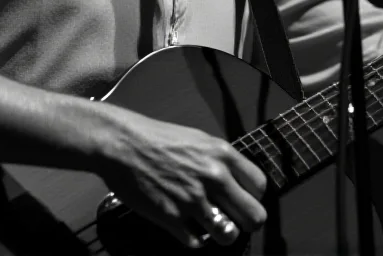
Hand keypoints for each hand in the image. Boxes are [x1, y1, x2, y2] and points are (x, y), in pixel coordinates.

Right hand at [96, 106, 267, 248]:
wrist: (121, 143)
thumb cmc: (156, 138)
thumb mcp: (198, 138)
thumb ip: (220, 160)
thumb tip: (236, 182)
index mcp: (221, 154)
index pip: (260, 187)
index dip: (253, 196)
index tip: (244, 198)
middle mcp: (213, 177)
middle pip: (254, 217)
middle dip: (247, 222)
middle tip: (235, 219)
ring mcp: (193, 200)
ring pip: (229, 235)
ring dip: (221, 233)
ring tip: (210, 224)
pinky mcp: (172, 218)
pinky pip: (197, 243)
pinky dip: (194, 238)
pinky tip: (186, 225)